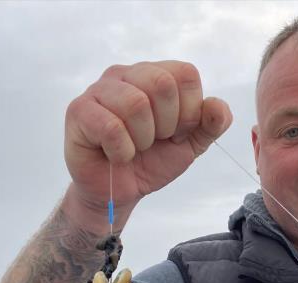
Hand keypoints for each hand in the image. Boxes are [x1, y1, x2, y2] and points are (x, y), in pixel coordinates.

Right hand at [64, 61, 231, 220]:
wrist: (119, 192)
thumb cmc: (150, 162)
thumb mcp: (189, 146)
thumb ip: (210, 125)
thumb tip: (218, 106)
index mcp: (155, 75)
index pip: (186, 74)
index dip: (188, 112)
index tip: (174, 133)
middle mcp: (127, 74)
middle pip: (162, 84)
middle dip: (166, 126)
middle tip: (152, 142)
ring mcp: (100, 89)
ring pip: (136, 105)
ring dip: (141, 141)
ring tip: (132, 148)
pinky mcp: (79, 111)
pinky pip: (111, 127)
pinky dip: (121, 151)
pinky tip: (115, 155)